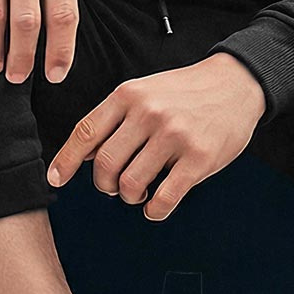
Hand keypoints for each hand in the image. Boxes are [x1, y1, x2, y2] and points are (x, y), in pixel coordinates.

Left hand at [45, 54, 266, 220]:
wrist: (236, 83)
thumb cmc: (186, 91)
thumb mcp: (144, 90)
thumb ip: (114, 117)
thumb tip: (82, 153)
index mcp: (129, 95)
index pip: (86, 132)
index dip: (66, 160)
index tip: (56, 179)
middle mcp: (149, 113)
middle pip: (105, 164)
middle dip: (104, 185)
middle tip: (113, 188)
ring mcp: (175, 136)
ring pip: (131, 184)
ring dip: (130, 197)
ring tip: (139, 193)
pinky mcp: (199, 157)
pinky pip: (165, 197)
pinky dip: (155, 210)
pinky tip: (157, 205)